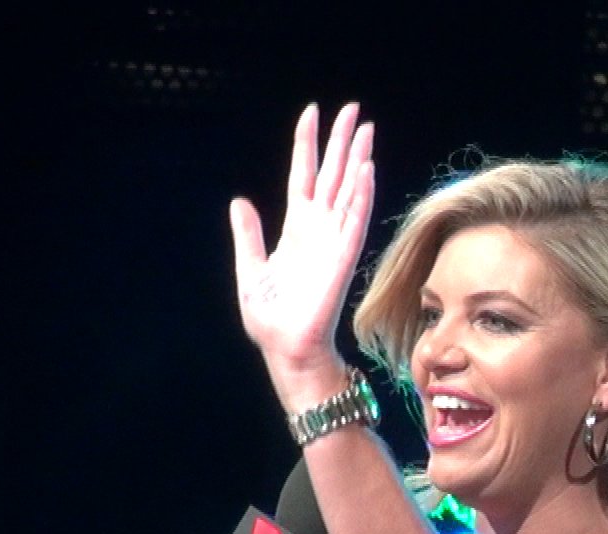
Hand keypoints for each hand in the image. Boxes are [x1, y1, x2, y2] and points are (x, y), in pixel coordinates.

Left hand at [231, 102, 376, 407]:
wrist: (287, 350)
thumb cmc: (272, 319)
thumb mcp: (250, 270)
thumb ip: (248, 235)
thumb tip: (240, 201)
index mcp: (296, 229)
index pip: (304, 176)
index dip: (308, 145)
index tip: (313, 113)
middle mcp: (318, 230)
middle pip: (334, 175)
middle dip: (342, 142)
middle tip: (354, 109)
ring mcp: (333, 242)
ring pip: (349, 191)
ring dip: (358, 160)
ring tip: (366, 128)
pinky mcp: (342, 259)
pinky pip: (355, 221)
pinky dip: (361, 196)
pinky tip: (366, 170)